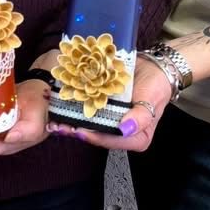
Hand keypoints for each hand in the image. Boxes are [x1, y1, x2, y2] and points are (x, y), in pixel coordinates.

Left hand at [46, 54, 172, 150]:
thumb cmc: (155, 86)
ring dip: (71, 122)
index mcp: (136, 137)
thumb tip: (125, 129)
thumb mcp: (152, 100)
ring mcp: (111, 121)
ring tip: (54, 119)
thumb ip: (141, 117)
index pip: (112, 141)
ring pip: (89, 125)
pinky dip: (74, 109)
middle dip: (76, 131)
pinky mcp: (103, 109)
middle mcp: (121, 133)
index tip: (78, 131)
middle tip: (57, 126)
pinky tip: (61, 105)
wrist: (152, 67)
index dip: (94, 137)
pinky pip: (88, 111)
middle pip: (97, 135)